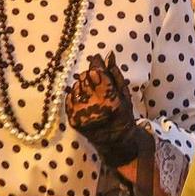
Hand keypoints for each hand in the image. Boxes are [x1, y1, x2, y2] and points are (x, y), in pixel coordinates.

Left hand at [65, 52, 147, 167]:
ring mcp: (81, 114)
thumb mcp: (125, 94)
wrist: (115, 141)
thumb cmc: (123, 115)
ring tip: (92, 94)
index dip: (95, 64)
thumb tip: (108, 55)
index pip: (96, 73)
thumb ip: (115, 74)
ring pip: (76, 86)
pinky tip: (85, 101)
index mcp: (110, 100)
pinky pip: (69, 97)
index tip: (97, 60)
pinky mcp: (72, 119)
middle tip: (97, 81)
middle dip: (90, 75)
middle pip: (84, 77)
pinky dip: (76, 95)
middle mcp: (94, 107)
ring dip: (83, 85)